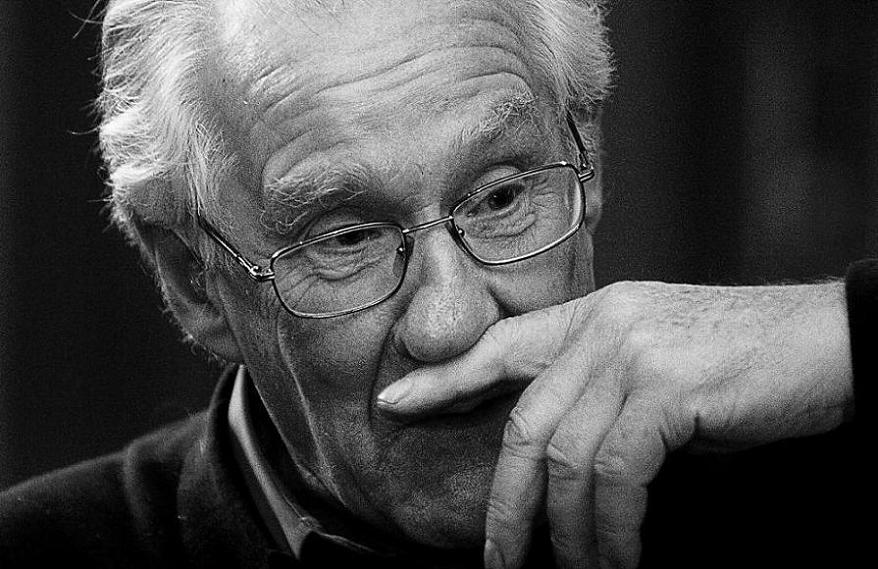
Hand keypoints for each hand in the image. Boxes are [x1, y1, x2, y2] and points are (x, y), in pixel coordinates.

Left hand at [376, 281, 852, 567]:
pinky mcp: (666, 386)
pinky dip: (615, 527)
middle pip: (524, 424)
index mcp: (595, 315)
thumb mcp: (661, 368)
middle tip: (500, 558)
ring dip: (571, 531)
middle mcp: (603, 325)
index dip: (443, 376)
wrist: (832, 342)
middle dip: (507, 502)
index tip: (395, 400)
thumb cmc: (748, 366)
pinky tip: (624, 556)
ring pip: (566, 459)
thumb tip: (563, 460)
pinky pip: (616, 474)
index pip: (501, 344)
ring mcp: (632, 351)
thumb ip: (606, 394)